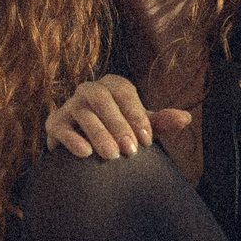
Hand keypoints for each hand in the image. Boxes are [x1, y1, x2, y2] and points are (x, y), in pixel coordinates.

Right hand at [45, 75, 193, 158]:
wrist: (88, 151)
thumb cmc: (119, 135)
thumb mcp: (141, 128)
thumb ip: (161, 123)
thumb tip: (186, 118)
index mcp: (112, 86)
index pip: (123, 90)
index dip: (136, 114)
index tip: (147, 140)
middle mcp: (89, 91)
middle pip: (101, 97)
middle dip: (117, 124)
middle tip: (130, 150)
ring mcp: (69, 105)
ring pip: (82, 111)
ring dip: (98, 133)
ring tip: (111, 155)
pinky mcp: (54, 123)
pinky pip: (61, 127)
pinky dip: (72, 139)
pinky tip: (85, 153)